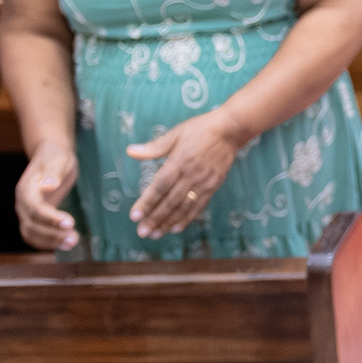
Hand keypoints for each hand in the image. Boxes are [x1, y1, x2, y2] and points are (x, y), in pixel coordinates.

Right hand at [15, 139, 81, 250]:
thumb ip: (54, 172)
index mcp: (26, 188)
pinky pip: (36, 235)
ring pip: (32, 234)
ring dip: (51, 242)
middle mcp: (22, 203)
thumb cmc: (56, 156)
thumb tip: (48, 186)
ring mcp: (26, 212)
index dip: (50, 218)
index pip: (34, 208)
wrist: (51, 156)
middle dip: (52, 234)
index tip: (70, 222)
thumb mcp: (59, 158)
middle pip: (32, 224)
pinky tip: (66, 244)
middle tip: (74, 238)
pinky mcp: (34, 218)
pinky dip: (49, 242)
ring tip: (73, 243)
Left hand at [127, 111, 245, 238]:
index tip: (134, 216)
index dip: (147, 202)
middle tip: (142, 232)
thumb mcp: (176, 133)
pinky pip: (199, 205)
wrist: (231, 130)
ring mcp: (204, 181)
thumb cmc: (200, 129)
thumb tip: (130, 151)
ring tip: (156, 233)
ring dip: (169, 221)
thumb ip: (154, 147)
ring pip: (185, 206)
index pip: (160, 186)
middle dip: (155, 218)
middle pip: (171, 201)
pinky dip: (188, 218)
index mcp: (180, 161)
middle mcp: (192, 174)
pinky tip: (176, 227)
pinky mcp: (214, 185)